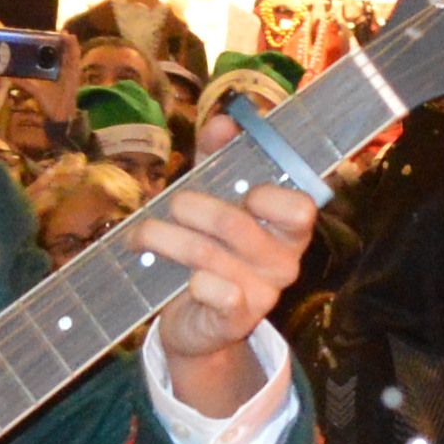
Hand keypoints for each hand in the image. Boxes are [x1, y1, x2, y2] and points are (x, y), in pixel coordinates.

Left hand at [126, 174, 315, 410]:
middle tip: (172, 204)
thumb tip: (225, 121)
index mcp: (288, 231)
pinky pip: (215, 292)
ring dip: (165, 238)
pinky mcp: (235, 322)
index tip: (241, 192)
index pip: (301, 209)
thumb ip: (218, 158)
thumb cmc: (208, 249)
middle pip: (237, 224)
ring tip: (142, 234)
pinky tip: (179, 277)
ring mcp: (262, 295)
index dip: (268, 195)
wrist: (195, 321)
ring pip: (208, 254)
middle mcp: (284, 264)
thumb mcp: (213, 198)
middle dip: (192, 208)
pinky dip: (193, 281)